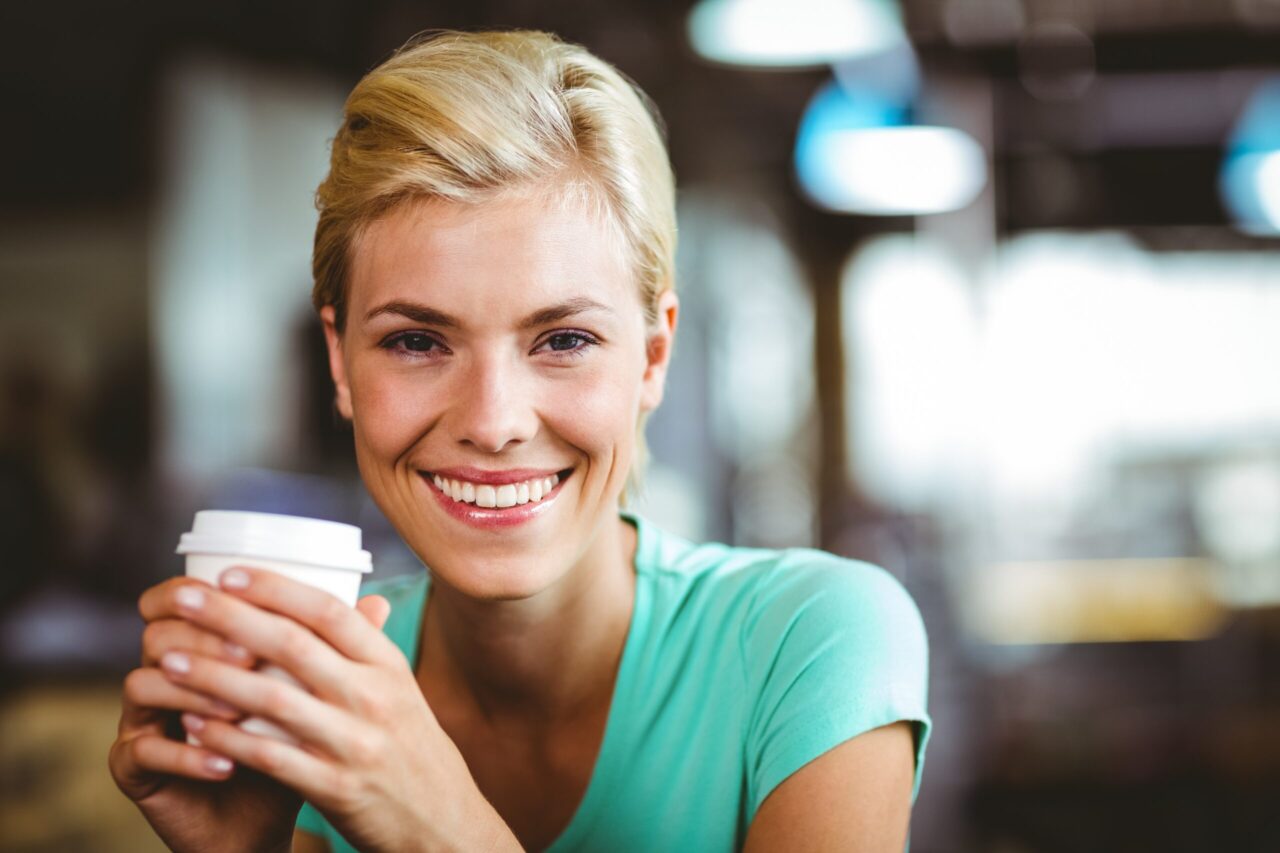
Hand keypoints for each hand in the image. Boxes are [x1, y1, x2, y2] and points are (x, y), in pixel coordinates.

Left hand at [156, 566, 521, 852]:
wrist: (442, 820)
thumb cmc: (412, 747)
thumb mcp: (402, 689)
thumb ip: (372, 646)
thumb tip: (363, 594)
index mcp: (388, 665)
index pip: (329, 611)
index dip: (277, 588)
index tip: (229, 574)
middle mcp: (374, 697)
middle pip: (293, 645)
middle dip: (230, 618)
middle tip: (182, 599)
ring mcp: (355, 743)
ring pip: (273, 699)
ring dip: (213, 677)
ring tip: (168, 661)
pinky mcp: (336, 788)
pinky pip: (270, 757)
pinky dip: (227, 738)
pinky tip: (191, 723)